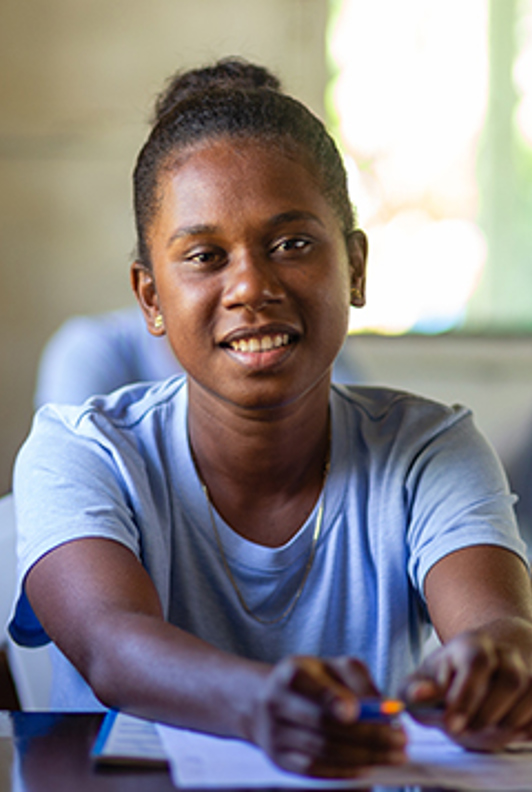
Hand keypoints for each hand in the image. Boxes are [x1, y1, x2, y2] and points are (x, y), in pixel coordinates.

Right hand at [247, 656, 406, 776]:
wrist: (261, 700)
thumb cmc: (307, 680)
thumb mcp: (329, 666)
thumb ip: (357, 679)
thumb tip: (384, 707)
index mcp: (290, 675)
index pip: (312, 688)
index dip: (335, 701)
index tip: (360, 710)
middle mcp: (277, 704)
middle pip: (324, 725)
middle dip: (367, 735)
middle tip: (399, 739)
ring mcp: (276, 735)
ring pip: (323, 751)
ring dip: (363, 756)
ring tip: (392, 754)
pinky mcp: (281, 760)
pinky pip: (316, 770)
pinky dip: (345, 770)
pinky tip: (368, 766)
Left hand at [402, 630, 531, 749]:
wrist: (491, 660)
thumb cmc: (452, 674)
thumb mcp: (428, 676)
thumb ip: (416, 688)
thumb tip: (418, 695)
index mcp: (474, 644)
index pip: (477, 663)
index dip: (466, 695)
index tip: (451, 724)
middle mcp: (507, 652)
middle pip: (510, 680)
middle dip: (487, 713)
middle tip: (466, 731)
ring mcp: (531, 667)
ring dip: (510, 721)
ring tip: (488, 731)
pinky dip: (529, 728)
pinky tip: (512, 731)